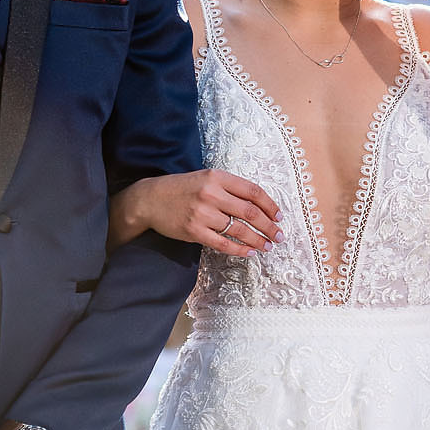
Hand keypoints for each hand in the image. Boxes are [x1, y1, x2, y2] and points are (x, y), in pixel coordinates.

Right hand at [131, 168, 280, 253]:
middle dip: (269, 226)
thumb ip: (229, 188)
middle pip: (250, 212)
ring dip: (258, 240)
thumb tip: (258, 206)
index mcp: (216, 177)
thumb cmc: (181, 188)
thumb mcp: (205, 178)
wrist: (150, 199)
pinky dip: (239, 250)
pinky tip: (249, 252)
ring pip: (239, 230)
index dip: (270, 205)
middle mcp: (211, 193)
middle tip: (279, 236)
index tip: (279, 216)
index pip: (252, 191)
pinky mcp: (194, 231)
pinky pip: (223, 244)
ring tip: (267, 246)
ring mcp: (202, 213)